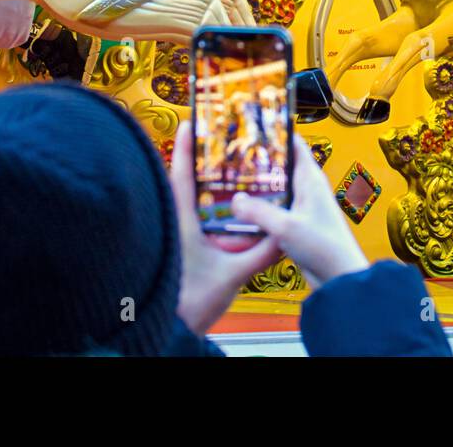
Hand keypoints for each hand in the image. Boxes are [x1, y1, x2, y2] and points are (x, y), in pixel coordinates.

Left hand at [170, 122, 281, 336]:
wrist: (170, 330)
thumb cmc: (188, 303)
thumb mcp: (233, 276)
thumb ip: (260, 253)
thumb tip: (282, 235)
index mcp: (181, 223)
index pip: (180, 175)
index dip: (185, 146)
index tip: (191, 122)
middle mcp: (173, 224)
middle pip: (182, 183)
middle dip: (196, 161)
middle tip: (213, 142)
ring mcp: (172, 236)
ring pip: (184, 202)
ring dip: (200, 186)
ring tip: (219, 171)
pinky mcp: (176, 250)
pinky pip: (188, 220)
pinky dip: (202, 210)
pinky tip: (218, 213)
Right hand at [230, 134, 369, 289]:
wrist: (340, 278)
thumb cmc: (325, 248)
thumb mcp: (285, 227)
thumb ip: (258, 213)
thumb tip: (236, 201)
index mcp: (310, 179)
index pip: (293, 144)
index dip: (275, 133)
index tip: (253, 127)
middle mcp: (307, 189)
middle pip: (280, 166)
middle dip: (258, 160)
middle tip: (232, 156)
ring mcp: (302, 207)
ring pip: (275, 188)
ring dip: (257, 186)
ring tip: (231, 181)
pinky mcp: (297, 224)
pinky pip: (274, 209)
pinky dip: (259, 207)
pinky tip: (242, 212)